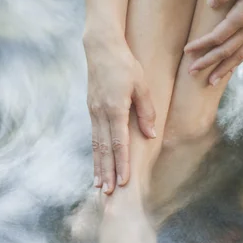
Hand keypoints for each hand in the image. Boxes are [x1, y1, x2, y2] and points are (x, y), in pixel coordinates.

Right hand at [84, 33, 155, 194]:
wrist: (101, 48)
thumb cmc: (125, 65)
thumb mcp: (141, 85)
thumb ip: (146, 111)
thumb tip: (150, 135)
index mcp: (115, 108)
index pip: (119, 142)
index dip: (122, 163)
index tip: (125, 181)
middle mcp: (101, 113)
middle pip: (104, 149)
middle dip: (107, 172)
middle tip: (109, 194)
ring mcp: (93, 112)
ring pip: (96, 145)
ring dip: (99, 167)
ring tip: (100, 186)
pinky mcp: (91, 109)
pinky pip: (94, 136)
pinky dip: (95, 153)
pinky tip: (97, 163)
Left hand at [184, 0, 242, 83]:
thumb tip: (211, 4)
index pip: (218, 36)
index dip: (202, 44)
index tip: (187, 50)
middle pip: (226, 50)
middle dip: (208, 62)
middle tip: (191, 72)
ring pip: (238, 54)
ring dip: (223, 68)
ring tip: (211, 81)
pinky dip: (238, 60)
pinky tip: (232, 65)